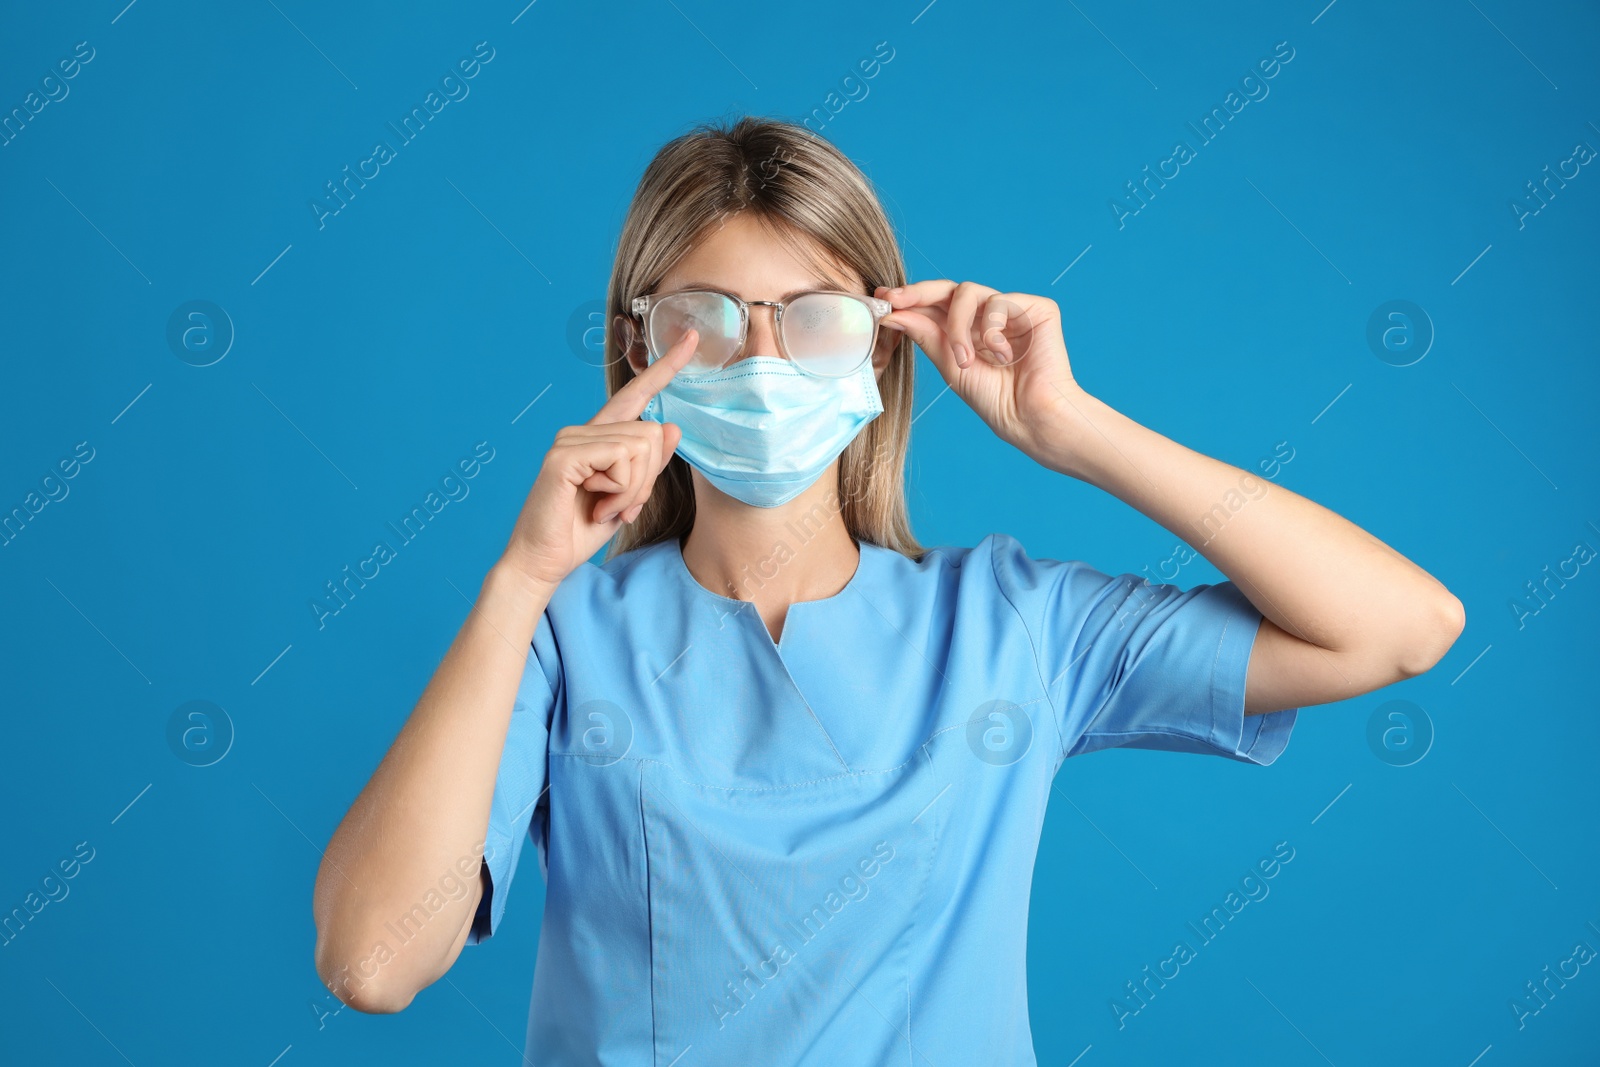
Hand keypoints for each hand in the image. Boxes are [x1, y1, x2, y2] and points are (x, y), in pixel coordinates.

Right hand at [497, 329, 697, 589]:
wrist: (545, 561)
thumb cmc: (582, 530)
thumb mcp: (629, 497)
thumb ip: (649, 464)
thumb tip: (671, 427)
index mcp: (599, 437)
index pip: (637, 394)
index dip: (665, 368)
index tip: (690, 339)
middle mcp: (582, 430)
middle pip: (650, 434)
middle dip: (645, 481)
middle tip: (617, 507)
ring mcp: (570, 439)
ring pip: (639, 448)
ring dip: (632, 492)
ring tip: (603, 508)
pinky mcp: (564, 455)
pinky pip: (620, 460)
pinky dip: (619, 492)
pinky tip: (594, 505)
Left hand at [876, 280, 1085, 457]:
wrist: (1029, 416)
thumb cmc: (994, 399)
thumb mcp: (949, 365)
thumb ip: (925, 335)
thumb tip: (893, 312)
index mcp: (967, 329)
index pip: (935, 305)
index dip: (909, 298)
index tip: (881, 298)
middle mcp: (988, 316)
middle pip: (948, 288)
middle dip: (919, 293)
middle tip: (896, 301)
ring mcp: (1012, 310)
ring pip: (969, 292)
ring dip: (958, 327)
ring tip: (965, 360)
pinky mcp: (1036, 308)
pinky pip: (999, 302)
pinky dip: (992, 331)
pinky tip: (1003, 356)